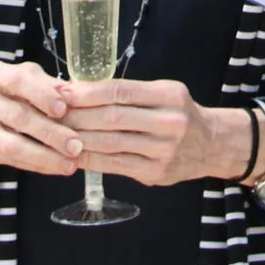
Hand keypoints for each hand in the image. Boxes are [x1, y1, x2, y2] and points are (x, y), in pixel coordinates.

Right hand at [0, 57, 79, 177]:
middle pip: (17, 117)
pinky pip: (11, 161)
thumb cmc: (5, 85)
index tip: (64, 108)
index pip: (16, 81)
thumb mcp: (22, 74)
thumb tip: (72, 94)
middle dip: (50, 132)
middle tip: (76, 144)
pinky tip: (56, 167)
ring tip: (69, 163)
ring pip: (12, 146)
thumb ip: (46, 83)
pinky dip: (36, 165)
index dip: (42, 95)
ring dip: (44, 156)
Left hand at [58, 78, 249, 186]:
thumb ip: (129, 94)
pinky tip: (74, 155)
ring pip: (111, 143)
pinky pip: (115, 165)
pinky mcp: (156, 173)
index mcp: (169, 95)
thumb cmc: (179, 114)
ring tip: (57, 134)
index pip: (121, 91)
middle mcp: (169, 121)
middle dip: (78, 115)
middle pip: (113, 117)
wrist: (212, 144)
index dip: (88, 92)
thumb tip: (80, 91)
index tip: (63, 92)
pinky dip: (91, 160)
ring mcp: (163, 150)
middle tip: (52, 113)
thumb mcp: (164, 93)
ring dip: (79, 139)